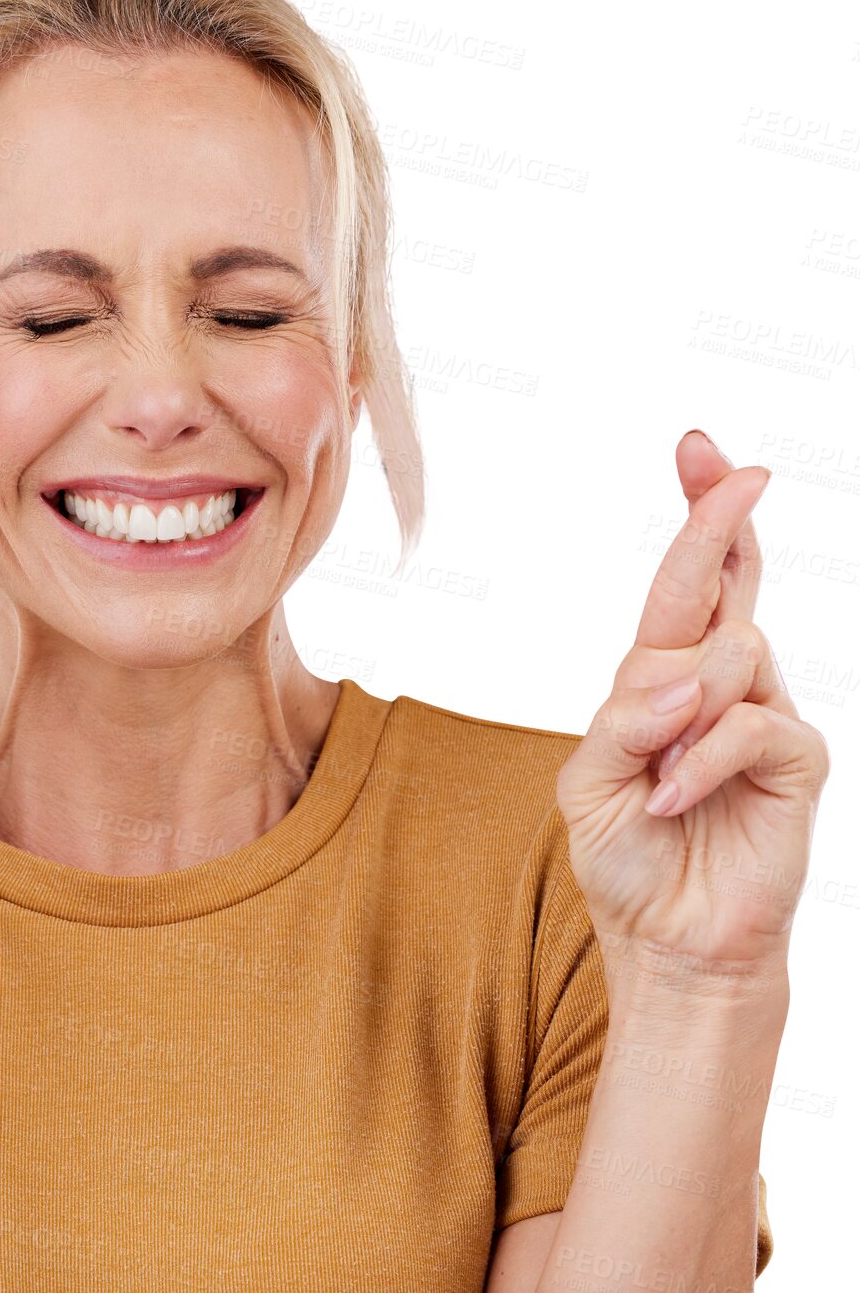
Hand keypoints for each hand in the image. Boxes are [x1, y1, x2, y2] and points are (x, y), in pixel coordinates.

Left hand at [555, 431, 829, 984]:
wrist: (667, 939)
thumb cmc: (627, 854)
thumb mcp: (592, 782)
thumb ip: (625, 721)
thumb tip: (682, 676)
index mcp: (661, 676)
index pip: (684, 583)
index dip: (698, 517)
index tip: (701, 450)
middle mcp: (717, 683)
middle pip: (728, 581)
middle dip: (720, 519)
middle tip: (736, 469)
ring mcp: (761, 714)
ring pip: (729, 654)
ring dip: (678, 710)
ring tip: (658, 775)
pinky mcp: (796, 759)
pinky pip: (749, 725)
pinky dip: (701, 759)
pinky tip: (673, 797)